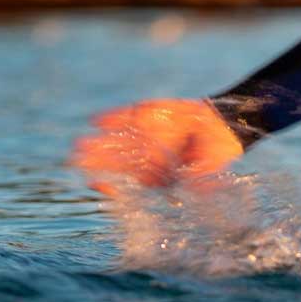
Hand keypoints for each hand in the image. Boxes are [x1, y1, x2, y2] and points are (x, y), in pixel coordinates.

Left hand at [71, 99, 243, 195]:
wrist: (222, 124)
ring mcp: (146, 136)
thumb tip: (194, 185)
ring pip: (119, 141)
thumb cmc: (218, 151)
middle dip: (99, 162)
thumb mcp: (213, 164)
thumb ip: (202, 174)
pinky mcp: (146, 116)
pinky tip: (95, 120)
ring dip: (100, 144)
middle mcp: (148, 157)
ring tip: (79, 146)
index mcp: (160, 174)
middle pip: (119, 162)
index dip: (114, 185)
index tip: (97, 184)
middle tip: (78, 162)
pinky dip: (112, 118)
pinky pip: (126, 118)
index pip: (132, 182)